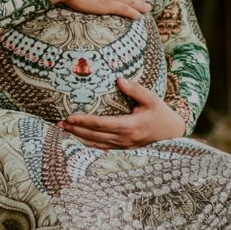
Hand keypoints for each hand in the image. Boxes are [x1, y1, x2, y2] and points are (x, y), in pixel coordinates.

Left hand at [58, 76, 185, 149]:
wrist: (172, 133)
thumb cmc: (161, 114)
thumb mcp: (151, 99)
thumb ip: (135, 89)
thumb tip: (119, 80)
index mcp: (129, 126)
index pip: (101, 124)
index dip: (83, 121)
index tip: (69, 117)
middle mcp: (124, 139)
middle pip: (93, 135)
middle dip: (75, 129)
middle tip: (58, 123)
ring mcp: (122, 146)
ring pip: (95, 143)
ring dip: (78, 137)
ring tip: (63, 130)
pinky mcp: (123, 148)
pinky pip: (101, 148)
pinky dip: (87, 144)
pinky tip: (78, 139)